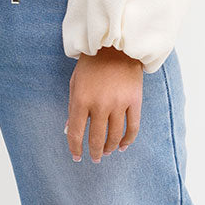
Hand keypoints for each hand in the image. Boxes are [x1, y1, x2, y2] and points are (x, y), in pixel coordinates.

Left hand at [64, 47, 142, 161]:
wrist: (115, 46)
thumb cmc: (92, 64)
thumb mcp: (75, 83)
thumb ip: (73, 107)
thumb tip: (69, 130)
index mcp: (81, 99)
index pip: (75, 132)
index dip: (75, 148)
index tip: (77, 157)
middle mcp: (99, 104)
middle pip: (96, 138)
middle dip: (94, 152)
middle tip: (94, 158)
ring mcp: (118, 103)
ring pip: (115, 135)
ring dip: (110, 147)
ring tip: (106, 152)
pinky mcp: (134, 101)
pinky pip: (133, 127)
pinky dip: (128, 140)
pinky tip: (123, 146)